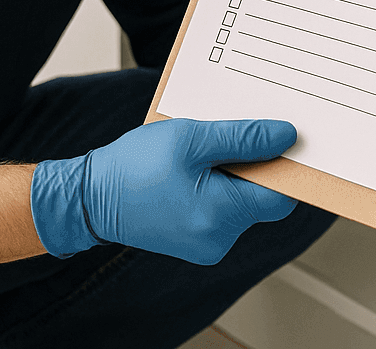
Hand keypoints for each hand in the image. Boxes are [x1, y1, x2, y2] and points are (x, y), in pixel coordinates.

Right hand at [30, 118, 297, 264]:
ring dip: (236, 172)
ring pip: (242, 201)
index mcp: (222, 215)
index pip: (283, 195)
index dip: (288, 164)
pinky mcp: (195, 240)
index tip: (284, 137)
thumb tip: (285, 136)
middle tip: (237, 134)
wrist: (87, 198)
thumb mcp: (192, 139)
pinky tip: (198, 165)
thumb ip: (243, 138)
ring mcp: (207, 243)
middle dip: (257, 164)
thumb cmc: (133, 168)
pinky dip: (219, 185)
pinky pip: (222, 209)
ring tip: (207, 149)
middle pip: (264, 198)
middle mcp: (219, 238)